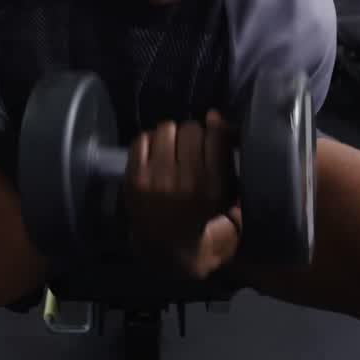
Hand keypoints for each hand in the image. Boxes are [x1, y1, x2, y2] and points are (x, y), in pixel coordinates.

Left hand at [125, 111, 242, 279]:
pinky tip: (155, 156)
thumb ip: (225, 152)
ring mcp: (158, 180)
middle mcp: (187, 182)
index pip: (216, 135)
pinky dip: (149, 142)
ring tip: (171, 150)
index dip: (213, 133)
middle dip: (191, 135)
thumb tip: (213, 114)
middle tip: (188, 148)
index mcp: (214, 186)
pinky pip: (143, 138)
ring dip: (170, 135)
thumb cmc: (202, 213)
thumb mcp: (226, 191)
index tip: (209, 141)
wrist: (166, 245)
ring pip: (166, 128)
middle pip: (191, 128)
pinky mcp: (134, 179)